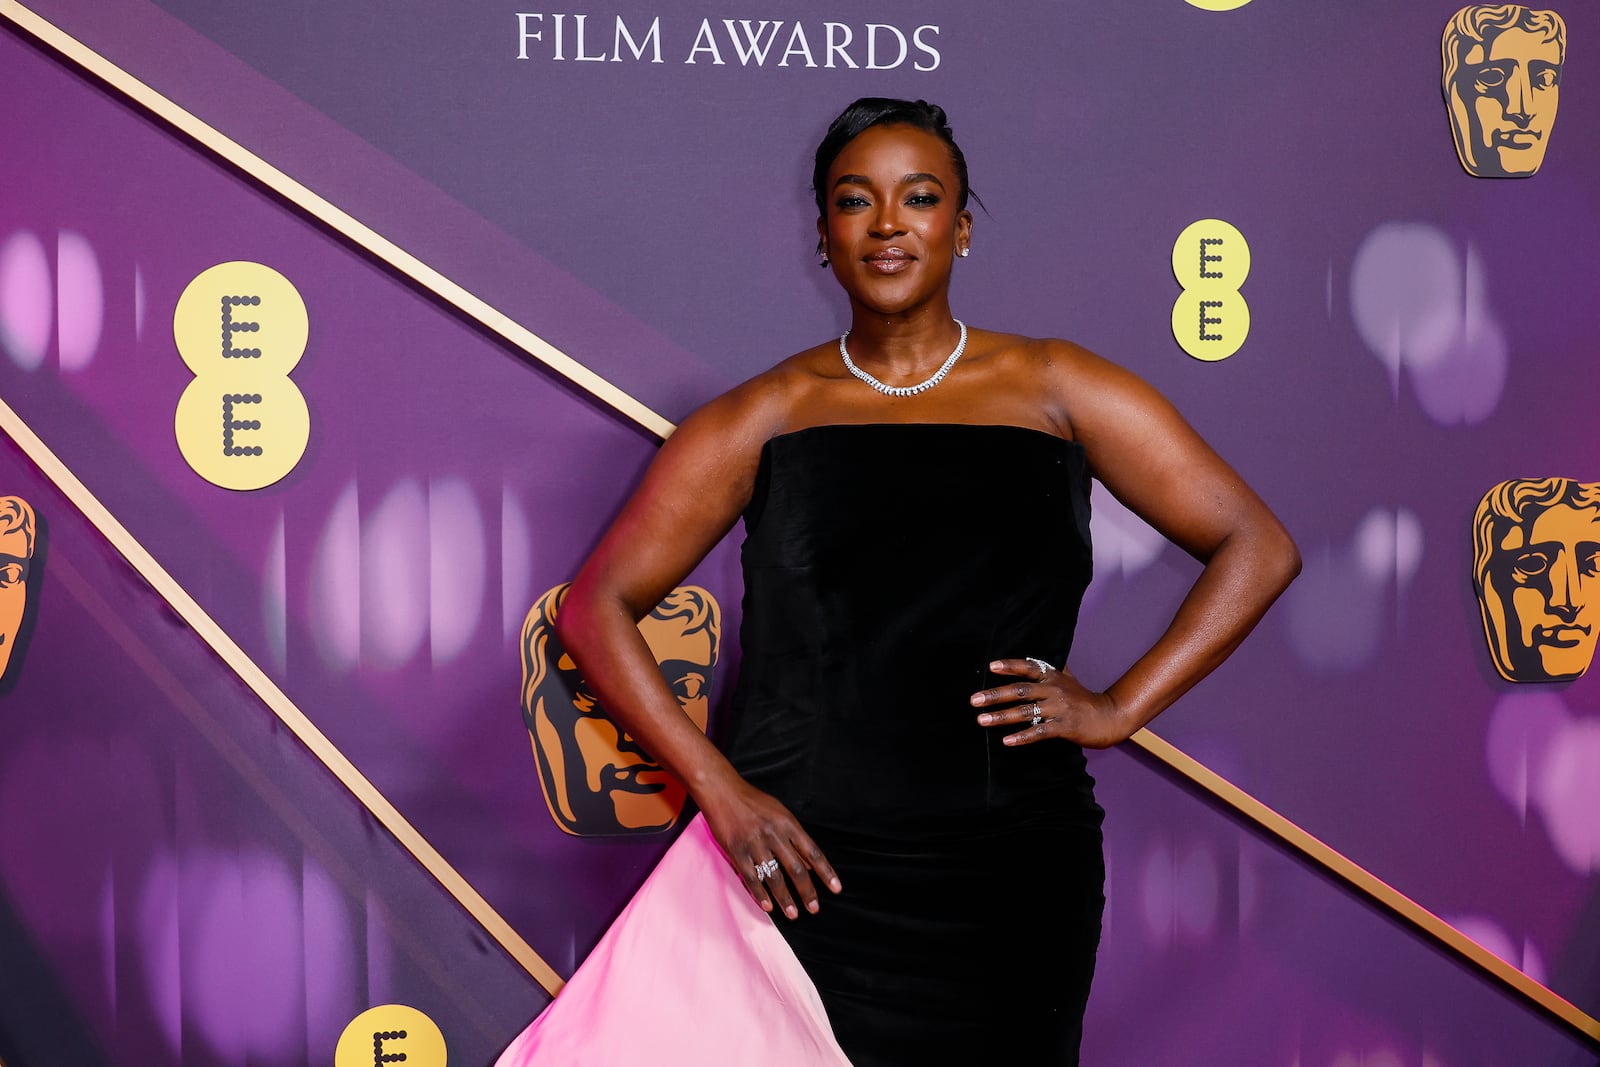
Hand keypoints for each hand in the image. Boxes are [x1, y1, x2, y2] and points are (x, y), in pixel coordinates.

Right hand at [696, 776, 841, 919]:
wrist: (722, 791)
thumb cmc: (753, 802)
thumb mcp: (780, 813)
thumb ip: (795, 838)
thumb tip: (811, 863)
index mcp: (788, 824)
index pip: (813, 852)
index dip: (826, 872)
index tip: (835, 888)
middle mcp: (774, 835)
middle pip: (796, 869)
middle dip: (807, 891)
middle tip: (814, 909)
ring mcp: (755, 844)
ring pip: (774, 877)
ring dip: (785, 898)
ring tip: (793, 914)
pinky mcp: (737, 852)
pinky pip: (752, 878)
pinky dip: (761, 894)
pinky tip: (768, 906)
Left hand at [970, 657, 1127, 748]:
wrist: (1109, 717)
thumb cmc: (1083, 698)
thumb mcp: (1068, 678)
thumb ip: (1051, 668)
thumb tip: (1033, 654)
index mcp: (1054, 677)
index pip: (1029, 667)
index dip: (1010, 666)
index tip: (991, 666)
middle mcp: (1054, 690)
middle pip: (1020, 690)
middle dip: (995, 695)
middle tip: (974, 700)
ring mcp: (1059, 708)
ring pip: (1025, 711)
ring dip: (1001, 716)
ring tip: (982, 720)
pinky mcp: (1064, 727)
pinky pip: (1039, 732)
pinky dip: (1022, 737)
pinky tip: (1006, 741)